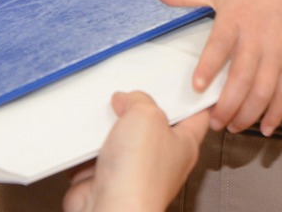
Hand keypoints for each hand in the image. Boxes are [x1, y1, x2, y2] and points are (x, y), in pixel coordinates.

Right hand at [62, 92, 208, 211]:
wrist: (110, 209)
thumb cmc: (140, 176)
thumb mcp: (147, 115)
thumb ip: (139, 100)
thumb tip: (126, 100)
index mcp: (184, 144)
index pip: (197, 116)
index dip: (194, 97)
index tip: (189, 82)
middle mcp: (160, 160)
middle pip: (151, 124)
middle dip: (137, 108)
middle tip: (129, 93)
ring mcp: (131, 170)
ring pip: (119, 138)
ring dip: (107, 127)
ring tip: (103, 115)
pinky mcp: (104, 179)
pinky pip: (94, 154)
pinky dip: (86, 146)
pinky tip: (84, 137)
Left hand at [155, 0, 281, 135]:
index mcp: (235, 19)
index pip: (219, 46)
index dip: (208, 68)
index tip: (197, 88)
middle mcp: (257, 38)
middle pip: (241, 78)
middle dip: (226, 106)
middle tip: (214, 123)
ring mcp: (278, 51)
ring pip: (263, 90)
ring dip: (248, 114)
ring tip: (233, 127)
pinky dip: (277, 112)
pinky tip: (265, 127)